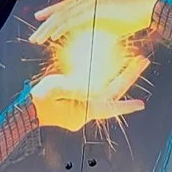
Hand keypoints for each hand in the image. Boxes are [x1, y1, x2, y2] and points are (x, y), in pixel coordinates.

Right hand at [29, 54, 149, 131]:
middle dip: (128, 76)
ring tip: (134, 60)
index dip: (125, 107)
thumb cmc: (40, 100)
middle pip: (114, 91)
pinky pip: (99, 85)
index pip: (108, 107)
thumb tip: (87, 86)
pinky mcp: (80, 96)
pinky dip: (107, 77)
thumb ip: (71, 88)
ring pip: (109, 87)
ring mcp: (85, 103)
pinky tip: (114, 66)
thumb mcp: (55, 90)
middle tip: (142, 62)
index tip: (141, 105)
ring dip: (120, 74)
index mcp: (84, 111)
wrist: (29, 107)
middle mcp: (88, 108)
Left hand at [30, 0, 159, 45]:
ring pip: (65, 16)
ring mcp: (94, 1)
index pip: (68, 5)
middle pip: (62, 10)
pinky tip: (53, 37)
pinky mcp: (97, 9)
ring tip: (37, 39)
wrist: (152, 8)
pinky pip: (75, 20)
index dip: (53, 12)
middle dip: (46, 23)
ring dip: (49, 28)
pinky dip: (62, 28)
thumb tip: (94, 36)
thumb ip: (101, 25)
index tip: (40, 19)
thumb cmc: (137, 15)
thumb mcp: (115, 21)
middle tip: (34, 35)